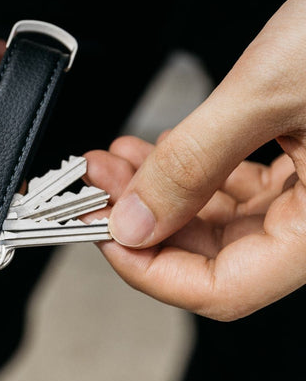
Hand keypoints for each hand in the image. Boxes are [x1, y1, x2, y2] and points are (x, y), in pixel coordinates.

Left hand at [84, 0, 305, 319]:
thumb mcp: (265, 93)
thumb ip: (194, 163)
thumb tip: (134, 222)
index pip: (227, 287)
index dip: (152, 271)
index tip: (103, 235)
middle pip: (217, 252)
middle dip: (145, 220)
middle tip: (96, 188)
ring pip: (221, 215)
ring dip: (160, 191)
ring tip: (113, 163)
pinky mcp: (304, 155)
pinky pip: (237, 181)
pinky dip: (191, 167)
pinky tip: (156, 149)